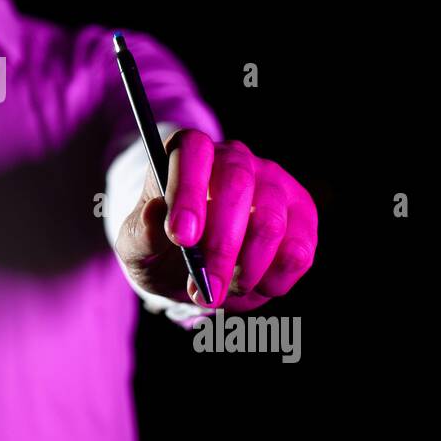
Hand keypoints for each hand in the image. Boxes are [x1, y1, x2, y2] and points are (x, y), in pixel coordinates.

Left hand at [114, 130, 317, 309]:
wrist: (193, 272)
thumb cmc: (161, 249)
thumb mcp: (137, 247)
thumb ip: (142, 232)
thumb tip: (157, 213)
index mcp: (189, 154)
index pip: (193, 150)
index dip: (189, 191)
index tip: (182, 238)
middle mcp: (235, 159)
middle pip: (237, 185)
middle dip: (220, 246)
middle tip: (204, 288)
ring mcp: (274, 184)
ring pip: (270, 222)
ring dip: (245, 270)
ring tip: (221, 289)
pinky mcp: (302, 216)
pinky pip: (298, 250)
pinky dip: (272, 281)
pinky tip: (250, 286)